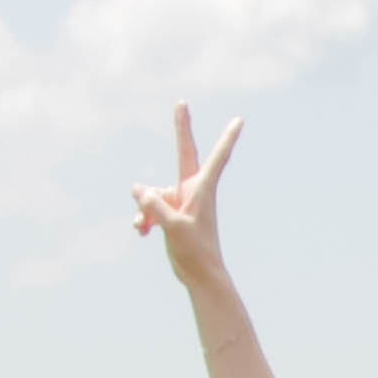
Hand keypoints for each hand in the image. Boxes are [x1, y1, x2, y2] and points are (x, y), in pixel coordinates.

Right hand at [130, 100, 246, 296]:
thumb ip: (155, 206)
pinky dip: (142, 218)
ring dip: (144, 210)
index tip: (239, 121)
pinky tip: (142, 232)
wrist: (199, 275)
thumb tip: (139, 188)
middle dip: (181, 129)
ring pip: (153, 193)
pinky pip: (148, 207)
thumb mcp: (173, 227)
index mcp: (202, 190)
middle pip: (184, 153)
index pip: (217, 158)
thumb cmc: (195, 251)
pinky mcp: (169, 212)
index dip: (227, 139)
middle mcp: (191, 190)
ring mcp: (179, 200)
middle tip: (181, 102)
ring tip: (147, 228)